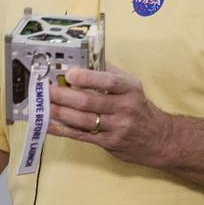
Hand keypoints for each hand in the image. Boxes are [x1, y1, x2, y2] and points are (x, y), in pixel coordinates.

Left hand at [47, 65, 173, 166]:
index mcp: (130, 89)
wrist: (159, 139)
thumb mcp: (132, 86)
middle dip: (65, 96)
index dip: (88, 77)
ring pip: (84, 120)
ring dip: (60, 113)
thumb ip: (110, 73)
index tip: (69, 74)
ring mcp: (116, 128)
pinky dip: (63, 130)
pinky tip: (50, 124)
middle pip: (90, 102)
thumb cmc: (139, 108)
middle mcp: (124, 108)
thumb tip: (83, 61)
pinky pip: (82, 136)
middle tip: (47, 90)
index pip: (108, 81)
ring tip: (44, 105)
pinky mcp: (109, 143)